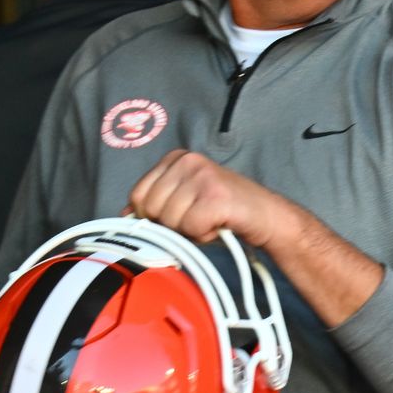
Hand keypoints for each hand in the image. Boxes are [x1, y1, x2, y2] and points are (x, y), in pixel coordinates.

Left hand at [123, 149, 294, 246]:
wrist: (268, 217)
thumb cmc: (224, 213)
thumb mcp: (184, 202)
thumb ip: (155, 203)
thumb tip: (124, 215)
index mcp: (176, 157)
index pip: (137, 195)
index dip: (154, 216)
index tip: (182, 215)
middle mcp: (188, 160)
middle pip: (150, 208)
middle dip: (172, 224)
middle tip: (198, 219)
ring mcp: (202, 176)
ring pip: (168, 219)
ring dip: (189, 231)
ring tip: (210, 221)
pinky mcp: (216, 195)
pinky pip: (189, 227)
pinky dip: (204, 235)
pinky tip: (219, 225)